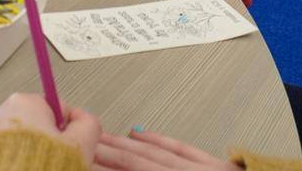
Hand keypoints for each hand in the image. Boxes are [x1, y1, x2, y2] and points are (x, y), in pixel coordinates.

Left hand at [0, 93, 100, 165]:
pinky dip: (16, 157)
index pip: (57, 106)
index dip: (69, 128)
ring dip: (31, 149)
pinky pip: (5, 149)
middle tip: (58, 157)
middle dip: (49, 139)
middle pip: (37, 121)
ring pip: (20, 137)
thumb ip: (88, 125)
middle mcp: (3, 111)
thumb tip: (87, 121)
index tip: (72, 143)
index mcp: (26, 102)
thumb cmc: (38, 166)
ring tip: (40, 166)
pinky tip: (24, 168)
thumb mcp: (79, 144)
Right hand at [94, 130, 238, 169]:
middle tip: (81, 148)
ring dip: (126, 146)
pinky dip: (159, 140)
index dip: (107, 170)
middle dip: (109, 156)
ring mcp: (206, 169)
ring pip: (157, 154)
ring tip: (101, 140)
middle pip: (140, 165)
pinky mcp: (221, 165)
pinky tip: (141, 133)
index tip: (84, 164)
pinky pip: (184, 148)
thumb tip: (139, 170)